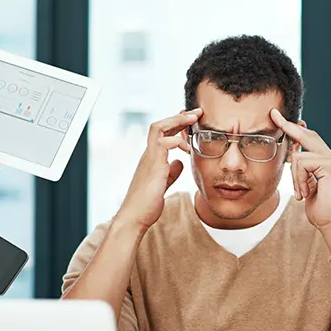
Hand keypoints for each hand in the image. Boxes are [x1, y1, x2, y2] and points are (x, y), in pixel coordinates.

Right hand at [115, 109, 198, 231]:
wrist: (134, 218)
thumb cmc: (147, 204)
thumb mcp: (163, 184)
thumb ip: (171, 172)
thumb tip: (180, 162)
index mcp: (152, 158)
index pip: (162, 134)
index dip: (177, 125)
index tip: (192, 120)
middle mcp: (148, 155)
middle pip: (159, 125)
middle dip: (178, 116)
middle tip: (196, 112)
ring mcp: (149, 159)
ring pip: (158, 128)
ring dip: (177, 122)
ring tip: (193, 120)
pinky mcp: (152, 166)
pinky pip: (162, 143)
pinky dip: (176, 141)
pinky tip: (187, 148)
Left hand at [270, 108, 330, 233]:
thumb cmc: (321, 209)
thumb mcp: (307, 186)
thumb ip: (303, 170)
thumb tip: (292, 155)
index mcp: (326, 161)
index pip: (308, 139)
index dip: (294, 128)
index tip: (279, 118)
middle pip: (306, 135)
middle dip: (288, 126)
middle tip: (274, 115)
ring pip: (298, 156)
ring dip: (295, 178)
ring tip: (302, 193)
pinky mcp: (330, 166)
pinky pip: (301, 163)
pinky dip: (299, 180)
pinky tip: (305, 193)